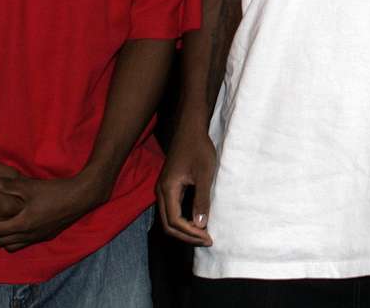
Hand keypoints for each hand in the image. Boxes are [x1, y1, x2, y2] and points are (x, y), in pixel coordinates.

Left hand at [0, 173, 106, 251]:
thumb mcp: (29, 186)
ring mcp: (38, 237)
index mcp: (21, 224)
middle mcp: (28, 235)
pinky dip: (16, 239)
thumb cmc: (55, 190)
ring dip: (2, 238)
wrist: (82, 197)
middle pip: (0, 241)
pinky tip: (18, 225)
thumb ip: (6, 184)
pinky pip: (24, 243)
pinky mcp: (47, 236)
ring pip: (12, 246)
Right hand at [156, 130, 216, 245]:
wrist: (190, 129)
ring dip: (185, 230)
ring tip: (203, 234)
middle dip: (187, 236)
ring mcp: (163, 190)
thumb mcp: (204, 174)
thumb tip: (201, 225)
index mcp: (167, 190)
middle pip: (168, 225)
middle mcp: (161, 192)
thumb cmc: (198, 148)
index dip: (191, 233)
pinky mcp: (169, 187)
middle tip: (207, 240)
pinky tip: (197, 222)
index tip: (208, 236)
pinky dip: (183, 221)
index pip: (174, 221)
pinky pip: (172, 211)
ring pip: (169, 219)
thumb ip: (201, 199)